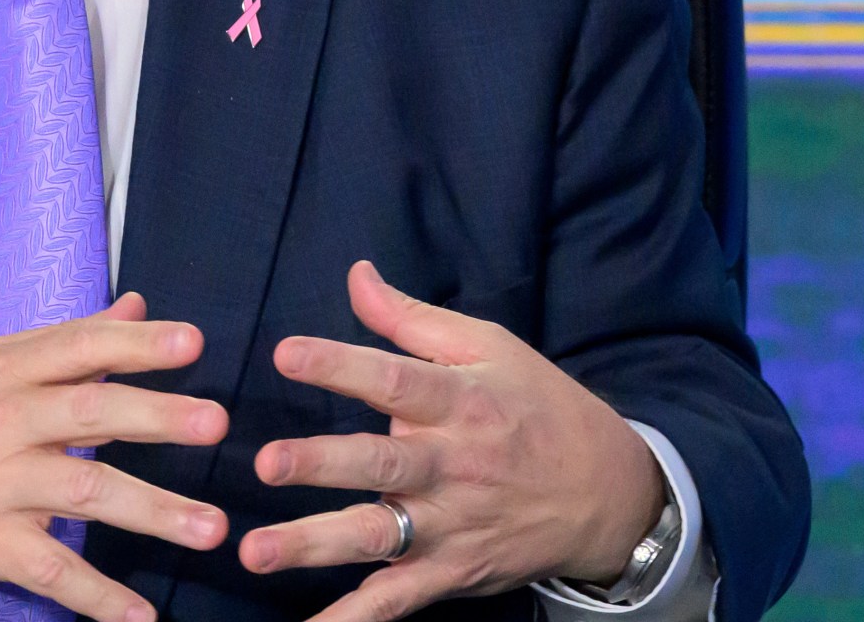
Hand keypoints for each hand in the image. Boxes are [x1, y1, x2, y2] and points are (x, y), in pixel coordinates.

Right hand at [0, 292, 232, 621]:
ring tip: (210, 529)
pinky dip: (97, 597)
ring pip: (82, 491)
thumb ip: (65, 341)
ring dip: (153, 512)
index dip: (135, 344)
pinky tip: (139, 617)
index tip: (192, 342)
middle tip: (216, 424)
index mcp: (3, 370)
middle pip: (88, 412)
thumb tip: (137, 307)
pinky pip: (49, 569)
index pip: (78, 347)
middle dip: (156, 417)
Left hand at [238, 261, 664, 621]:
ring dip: (315, 545)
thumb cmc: (538, 407)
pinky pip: (398, 600)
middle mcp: (451, 465)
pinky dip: (357, 619)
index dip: (338, 364)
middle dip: (322, 464)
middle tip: (268, 465)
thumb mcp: (488, 348)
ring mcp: (451, 525)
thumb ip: (412, 320)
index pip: (393, 379)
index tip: (284, 354)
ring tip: (255, 552)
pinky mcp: (453, 572)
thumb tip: (355, 276)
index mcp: (459, 401)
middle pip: (380, 463)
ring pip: (378, 536)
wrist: (608, 493)